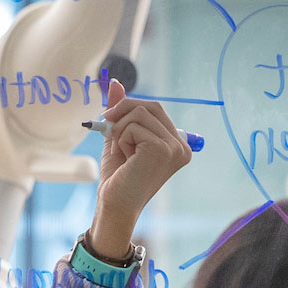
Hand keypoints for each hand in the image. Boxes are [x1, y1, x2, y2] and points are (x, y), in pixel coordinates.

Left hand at [88, 80, 192, 258]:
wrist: (114, 204)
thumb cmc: (118, 176)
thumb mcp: (119, 136)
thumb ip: (121, 111)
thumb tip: (116, 83)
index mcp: (177, 144)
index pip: (155, 108)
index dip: (129, 108)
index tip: (111, 119)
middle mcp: (181, 146)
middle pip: (149, 105)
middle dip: (122, 112)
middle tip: (106, 125)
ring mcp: (174, 148)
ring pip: (139, 114)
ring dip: (120, 130)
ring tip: (122, 152)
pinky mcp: (162, 150)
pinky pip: (134, 126)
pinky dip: (121, 139)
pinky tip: (125, 158)